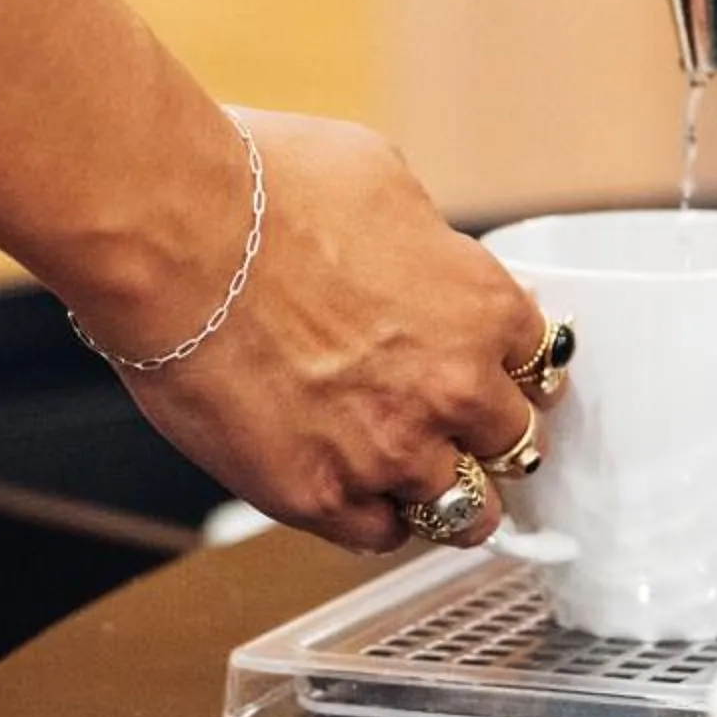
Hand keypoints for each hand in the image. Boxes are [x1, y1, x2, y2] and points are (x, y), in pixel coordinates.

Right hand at [82, 110, 556, 552]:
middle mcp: (452, 387)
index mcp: (482, 307)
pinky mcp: (318, 496)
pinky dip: (372, 517)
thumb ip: (426, 243)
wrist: (176, 235)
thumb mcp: (384, 181)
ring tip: (408, 475)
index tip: (494, 376)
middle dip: (483, 435)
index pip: (540, 367)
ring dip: (441, 491)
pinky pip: (377, 535)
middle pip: (514, 445)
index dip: (510, 370)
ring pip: (462, 511)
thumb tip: (427, 258)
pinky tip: (352, 491)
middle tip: (453, 429)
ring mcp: (389, 451)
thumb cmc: (266, 188)